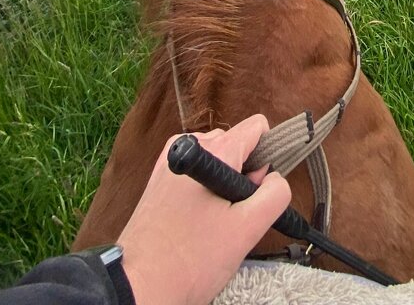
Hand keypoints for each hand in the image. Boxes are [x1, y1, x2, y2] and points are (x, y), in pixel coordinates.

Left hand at [117, 115, 290, 304]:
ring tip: (210, 222)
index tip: (253, 192)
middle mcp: (189, 145)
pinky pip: (195, 170)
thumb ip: (274, 195)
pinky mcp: (157, 180)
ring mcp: (169, 161)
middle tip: (231, 215)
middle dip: (243, 174)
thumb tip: (275, 178)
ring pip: (216, 159)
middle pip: (236, 143)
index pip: (257, 127)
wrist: (138, 287)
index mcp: (214, 150)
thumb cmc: (191, 261)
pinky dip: (202, 189)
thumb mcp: (247, 230)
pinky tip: (195, 219)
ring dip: (222, 184)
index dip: (266, 159)